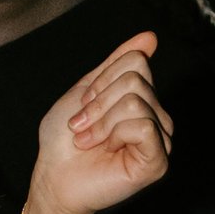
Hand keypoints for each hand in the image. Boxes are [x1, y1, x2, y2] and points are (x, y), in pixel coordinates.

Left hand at [31, 31, 170, 213]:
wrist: (53, 176)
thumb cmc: (64, 140)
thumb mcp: (86, 90)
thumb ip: (116, 63)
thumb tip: (150, 37)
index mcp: (142, 99)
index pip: (136, 61)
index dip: (101, 81)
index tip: (84, 105)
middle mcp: (157, 117)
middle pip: (136, 79)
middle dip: (98, 102)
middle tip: (82, 127)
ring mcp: (161, 139)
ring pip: (137, 102)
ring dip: (101, 121)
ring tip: (89, 141)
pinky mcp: (158, 161)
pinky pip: (143, 126)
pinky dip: (115, 134)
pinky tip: (106, 150)